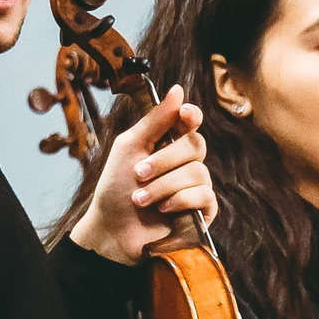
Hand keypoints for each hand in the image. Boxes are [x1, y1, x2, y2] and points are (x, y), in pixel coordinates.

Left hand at [70, 85, 216, 264]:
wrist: (113, 229)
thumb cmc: (116, 187)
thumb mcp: (129, 148)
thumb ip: (155, 120)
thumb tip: (178, 89)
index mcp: (168, 141)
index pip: (191, 121)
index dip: (191, 115)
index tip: (185, 116)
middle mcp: (185, 161)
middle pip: (196, 145)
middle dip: (164, 160)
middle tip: (138, 174)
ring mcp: (196, 185)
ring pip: (198, 172)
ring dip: (163, 186)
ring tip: (140, 199)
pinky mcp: (202, 210)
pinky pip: (205, 196)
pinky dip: (180, 201)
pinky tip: (163, 210)